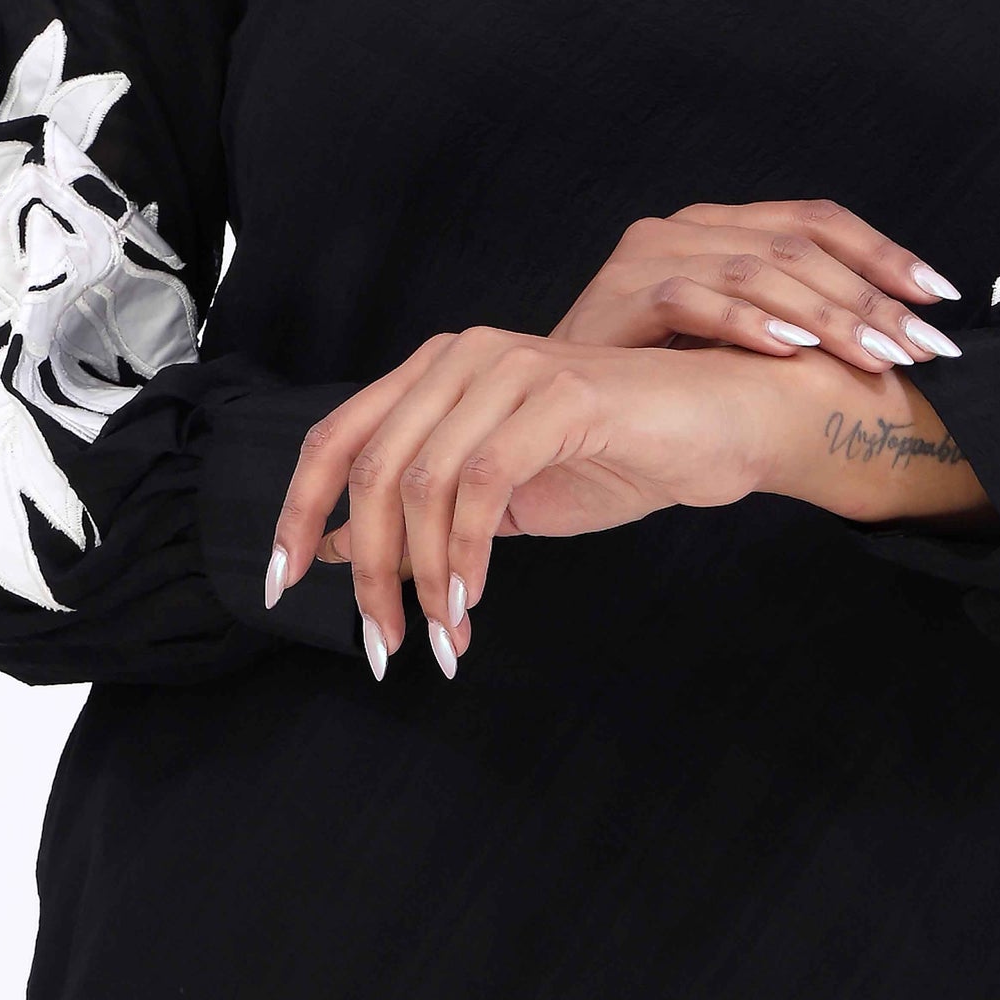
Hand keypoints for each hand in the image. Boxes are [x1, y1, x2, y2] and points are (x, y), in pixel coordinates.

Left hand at [267, 329, 777, 679]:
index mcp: (440, 369)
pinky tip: (475, 601)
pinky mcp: (560, 395)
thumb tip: (335, 547)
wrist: (722, 425)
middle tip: (383, 645)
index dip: (299, 511)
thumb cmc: (617, 455)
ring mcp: (512, 367)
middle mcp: (465, 354)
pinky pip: (483, 484)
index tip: (278, 585)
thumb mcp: (500, 496)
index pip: (338, 436)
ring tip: (438, 639)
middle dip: (367, 570)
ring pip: (421, 480)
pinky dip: (466, 554)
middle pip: (372, 466)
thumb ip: (424, 511)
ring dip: (422, 576)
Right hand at [550, 198, 963, 373]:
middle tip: (921, 348)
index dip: (884, 253)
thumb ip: (801, 321)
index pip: (818, 220)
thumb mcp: (746, 343)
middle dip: (870, 299)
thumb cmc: (666, 381)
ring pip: (757, 268)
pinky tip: (790, 349)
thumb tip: (904, 332)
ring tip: (874, 355)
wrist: (565, 407)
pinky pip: (692, 299)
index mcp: (724, 226)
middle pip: (799, 246)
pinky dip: (746, 322)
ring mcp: (651, 253)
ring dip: (824, 315)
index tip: (940, 298)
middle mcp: (690, 226)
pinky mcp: (620, 291)